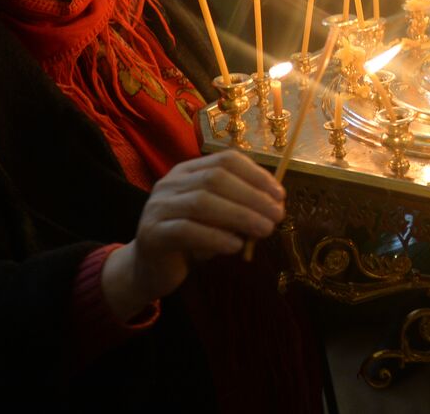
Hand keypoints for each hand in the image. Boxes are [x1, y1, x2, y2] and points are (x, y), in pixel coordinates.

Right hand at [101, 151, 285, 320]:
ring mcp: (158, 206)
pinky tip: (236, 246)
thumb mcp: (218, 219)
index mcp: (188, 171)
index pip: (226, 160)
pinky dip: (215, 237)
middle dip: (252, 196)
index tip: (280, 194)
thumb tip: (275, 205)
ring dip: (240, 215)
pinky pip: (186, 230)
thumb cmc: (191, 240)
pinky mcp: (152, 234)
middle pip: (216, 179)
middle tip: (277, 215)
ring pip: (202, 202)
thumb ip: (239, 207)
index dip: (256, 174)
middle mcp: (171, 183)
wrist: (149, 269)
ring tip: (265, 230)